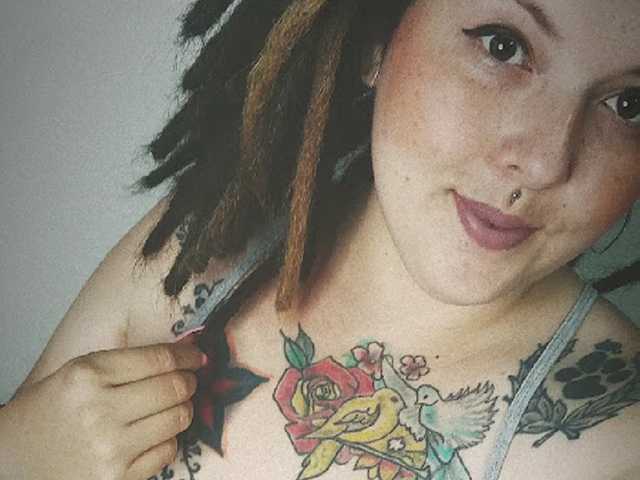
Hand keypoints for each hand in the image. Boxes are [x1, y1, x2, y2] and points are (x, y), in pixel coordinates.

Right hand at [0, 339, 205, 479]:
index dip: (186, 354)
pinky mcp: (117, 479)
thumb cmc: (50, 410)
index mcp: (88, 376)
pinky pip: (167, 451)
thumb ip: (127, 362)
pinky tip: (156, 432)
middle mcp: (99, 411)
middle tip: (190, 379)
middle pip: (174, 387)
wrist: (14, 457)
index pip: (158, 358)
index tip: (196, 355)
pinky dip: (169, 438)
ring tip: (175, 404)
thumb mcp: (79, 371)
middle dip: (190, 380)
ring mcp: (109, 448)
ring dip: (184, 408)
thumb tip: (181, 356)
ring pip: (177, 418)